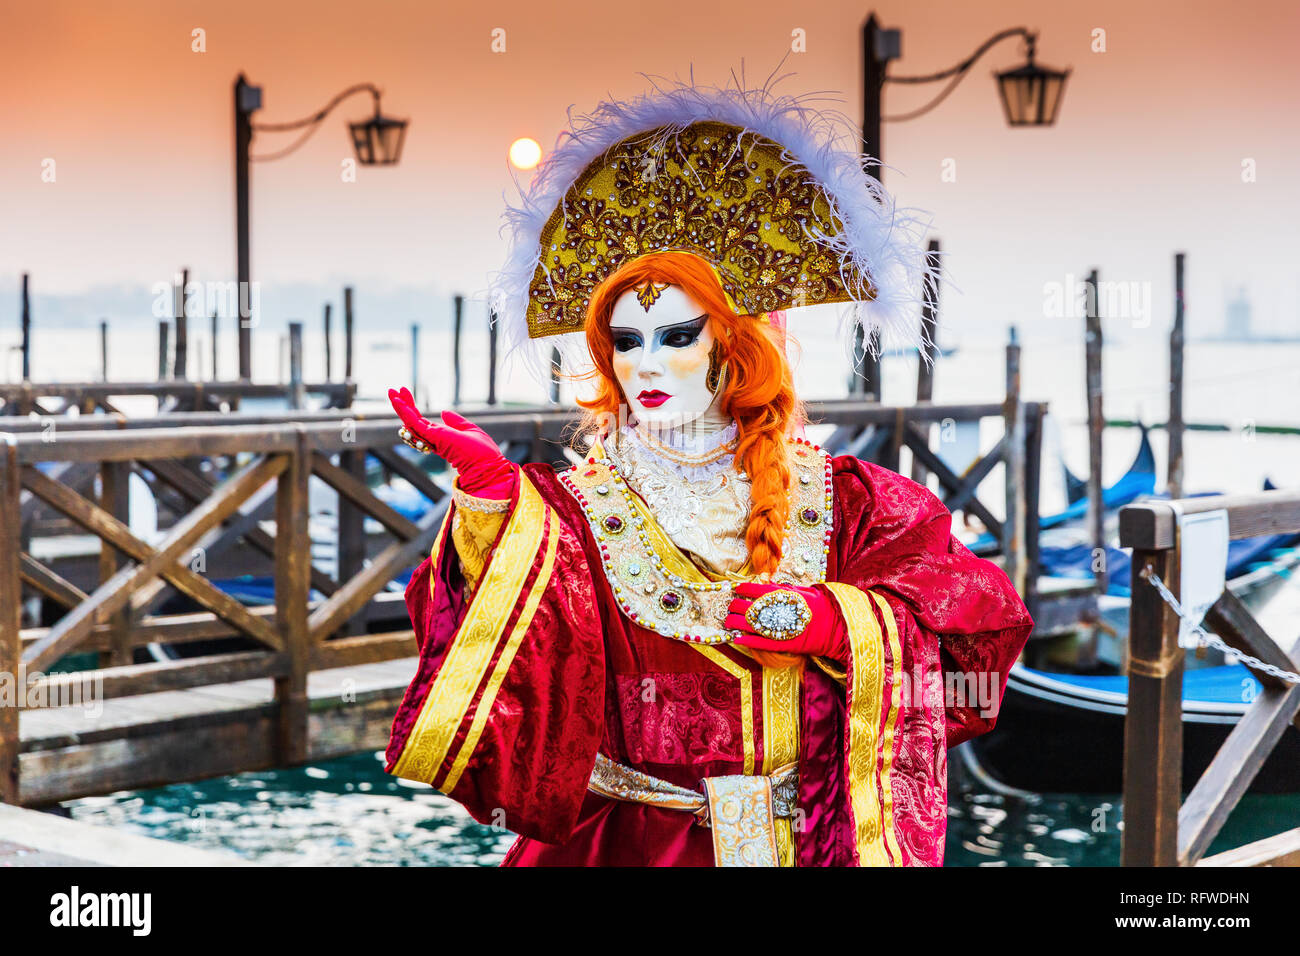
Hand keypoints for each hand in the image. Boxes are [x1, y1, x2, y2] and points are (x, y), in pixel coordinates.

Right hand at [388, 387, 516, 498]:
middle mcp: (433, 439)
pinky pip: (415, 423)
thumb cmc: (482, 452)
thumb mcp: (469, 430)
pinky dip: (405, 412)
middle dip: (403, 405)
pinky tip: (398, 401)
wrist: (486, 465)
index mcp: (441, 438)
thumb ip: (456, 421)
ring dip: (400, 406)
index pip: (422, 422)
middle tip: (393, 390)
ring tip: (391, 391)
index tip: (407, 393)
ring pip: (409, 421)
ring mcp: (432, 438)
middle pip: (412, 421)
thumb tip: (444, 412)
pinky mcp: (433, 436)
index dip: (413, 408)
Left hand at [726, 582, 847, 661]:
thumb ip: (783, 588)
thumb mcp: (803, 592)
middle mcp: (782, 611)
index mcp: (787, 596)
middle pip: (752, 607)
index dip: (744, 588)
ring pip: (753, 625)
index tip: (736, 588)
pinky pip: (762, 643)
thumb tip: (765, 581)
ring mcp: (783, 628)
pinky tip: (737, 638)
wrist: (838, 626)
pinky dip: (748, 640)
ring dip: (737, 622)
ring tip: (728, 620)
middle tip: (730, 605)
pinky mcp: (786, 644)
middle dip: (737, 606)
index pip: (759, 589)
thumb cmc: (821, 606)